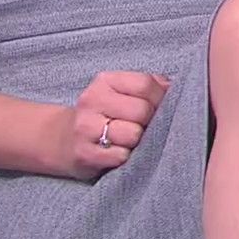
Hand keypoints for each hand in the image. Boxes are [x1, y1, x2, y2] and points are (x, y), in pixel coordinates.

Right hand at [50, 71, 168, 180]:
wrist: (61, 140)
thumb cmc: (103, 115)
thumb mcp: (121, 93)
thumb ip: (150, 86)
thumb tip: (177, 88)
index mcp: (105, 81)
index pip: (145, 84)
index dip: (161, 98)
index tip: (161, 108)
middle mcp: (92, 100)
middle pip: (142, 110)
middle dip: (150, 122)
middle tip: (145, 128)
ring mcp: (85, 127)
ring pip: (133, 134)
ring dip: (139, 141)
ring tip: (131, 141)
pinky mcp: (84, 154)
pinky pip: (121, 156)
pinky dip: (126, 157)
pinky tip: (119, 153)